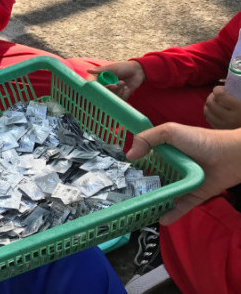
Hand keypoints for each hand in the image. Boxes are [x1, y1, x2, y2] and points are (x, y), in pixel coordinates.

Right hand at [88, 61, 145, 99]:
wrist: (137, 71)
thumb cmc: (123, 67)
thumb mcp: (111, 68)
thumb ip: (100, 70)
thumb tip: (88, 70)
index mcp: (101, 80)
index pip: (95, 86)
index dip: (99, 88)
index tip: (105, 85)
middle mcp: (105, 87)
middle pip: (102, 93)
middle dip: (110, 89)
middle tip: (116, 84)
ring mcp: (112, 92)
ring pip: (110, 97)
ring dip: (118, 90)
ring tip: (122, 83)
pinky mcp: (119, 97)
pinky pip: (118, 100)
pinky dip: (122, 93)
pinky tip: (125, 87)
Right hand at [126, 122, 240, 224]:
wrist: (231, 155)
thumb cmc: (200, 140)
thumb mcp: (170, 131)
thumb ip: (147, 139)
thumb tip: (129, 156)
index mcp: (165, 152)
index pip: (146, 161)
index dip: (134, 168)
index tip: (120, 177)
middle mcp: (172, 168)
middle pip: (153, 180)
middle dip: (140, 189)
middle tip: (125, 198)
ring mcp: (183, 183)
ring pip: (165, 195)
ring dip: (154, 203)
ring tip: (139, 211)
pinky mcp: (195, 195)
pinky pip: (181, 206)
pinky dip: (172, 214)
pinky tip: (161, 219)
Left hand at [204, 85, 240, 128]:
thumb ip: (237, 92)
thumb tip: (226, 87)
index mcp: (239, 108)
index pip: (219, 95)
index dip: (218, 89)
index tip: (222, 89)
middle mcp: (231, 118)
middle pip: (210, 102)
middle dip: (212, 96)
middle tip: (218, 95)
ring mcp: (224, 126)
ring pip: (207, 111)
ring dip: (209, 104)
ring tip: (215, 102)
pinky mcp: (221, 131)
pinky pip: (209, 119)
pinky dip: (210, 113)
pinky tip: (215, 110)